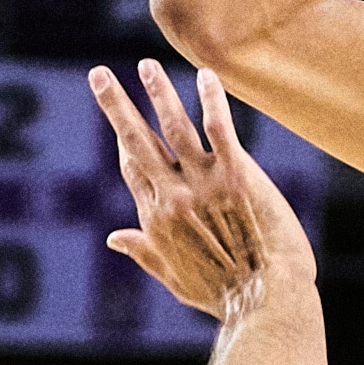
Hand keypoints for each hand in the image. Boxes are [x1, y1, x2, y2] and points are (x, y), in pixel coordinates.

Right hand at [92, 58, 311, 318]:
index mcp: (156, 219)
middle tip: (98, 74)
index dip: (124, 142)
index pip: (132, 168)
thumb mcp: (174, 279)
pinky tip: (206, 75)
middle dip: (115, 106)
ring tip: (146, 65)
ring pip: (174, 128)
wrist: (264, 299)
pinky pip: (220, 129)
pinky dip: (211, 100)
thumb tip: (112, 238)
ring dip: (158, 93)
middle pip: (136, 141)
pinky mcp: (237, 176)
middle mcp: (173, 197)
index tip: (121, 120)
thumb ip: (144, 253)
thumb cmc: (223, 295)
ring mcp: (204, 184)